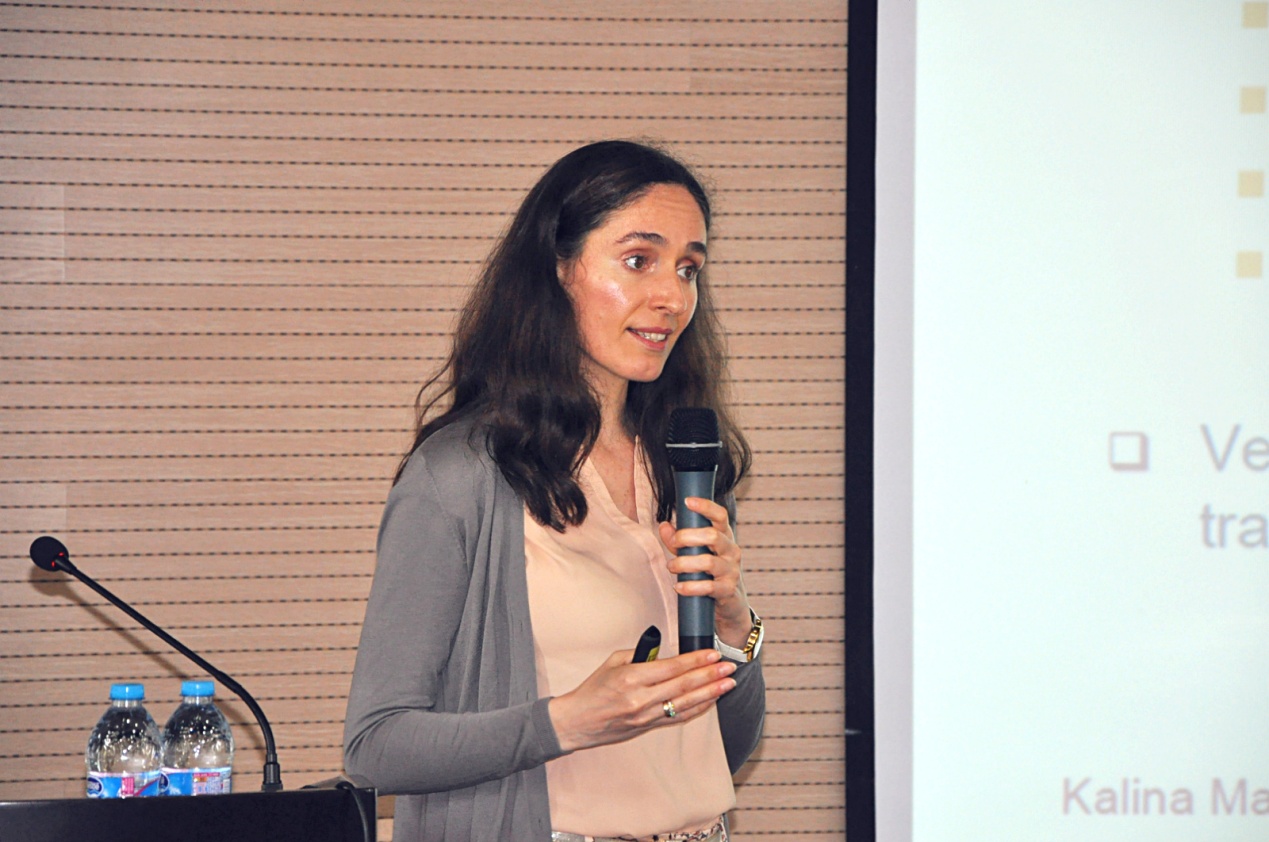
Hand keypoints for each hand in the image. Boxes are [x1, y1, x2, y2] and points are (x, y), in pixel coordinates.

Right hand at [548, 647, 736, 752]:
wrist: (577, 721)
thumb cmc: (593, 688)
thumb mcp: (613, 662)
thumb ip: (641, 654)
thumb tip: (667, 651)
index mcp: (631, 677)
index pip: (672, 667)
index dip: (695, 660)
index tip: (713, 653)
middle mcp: (641, 699)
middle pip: (683, 685)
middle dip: (710, 675)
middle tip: (729, 666)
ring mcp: (645, 716)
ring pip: (685, 704)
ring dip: (710, 693)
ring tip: (728, 684)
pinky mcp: (647, 728)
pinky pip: (678, 718)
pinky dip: (696, 709)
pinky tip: (710, 700)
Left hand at [658, 497, 752, 649]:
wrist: (730, 603)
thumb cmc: (709, 572)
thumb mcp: (694, 553)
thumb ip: (678, 540)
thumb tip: (664, 526)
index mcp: (724, 536)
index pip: (720, 516)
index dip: (706, 506)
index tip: (688, 501)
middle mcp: (731, 550)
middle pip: (712, 535)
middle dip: (686, 537)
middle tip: (673, 544)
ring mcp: (732, 570)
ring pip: (708, 562)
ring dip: (684, 564)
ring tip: (671, 567)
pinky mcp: (728, 590)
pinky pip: (708, 587)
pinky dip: (690, 587)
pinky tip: (679, 587)